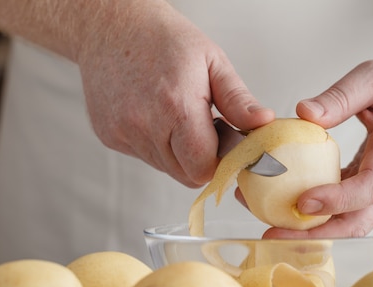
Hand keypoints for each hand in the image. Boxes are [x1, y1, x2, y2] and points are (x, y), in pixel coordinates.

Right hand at [76, 0, 273, 187]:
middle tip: (204, 126)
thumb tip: (262, 123)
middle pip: (186, 174)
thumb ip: (238, 99)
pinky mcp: (109, 137)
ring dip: (178, 152)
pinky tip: (155, 115)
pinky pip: (145, 156)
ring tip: (177, 116)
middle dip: (201, 158)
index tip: (225, 141)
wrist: (109, 26)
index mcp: (176, 107)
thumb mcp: (211, 60)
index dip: (219, 160)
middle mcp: (145, 125)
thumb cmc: (162, 38)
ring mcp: (123, 134)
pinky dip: (156, 144)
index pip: (203, 168)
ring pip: (166, 168)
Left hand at [261, 60, 372, 237]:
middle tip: (271, 233)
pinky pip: (339, 210)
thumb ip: (343, 94)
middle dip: (315, 235)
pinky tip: (280, 207)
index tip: (303, 201)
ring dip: (308, 230)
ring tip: (267, 225)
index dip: (337, 200)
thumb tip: (304, 113)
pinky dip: (312, 215)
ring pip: (345, 223)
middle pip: (355, 223)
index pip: (369, 188)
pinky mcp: (364, 191)